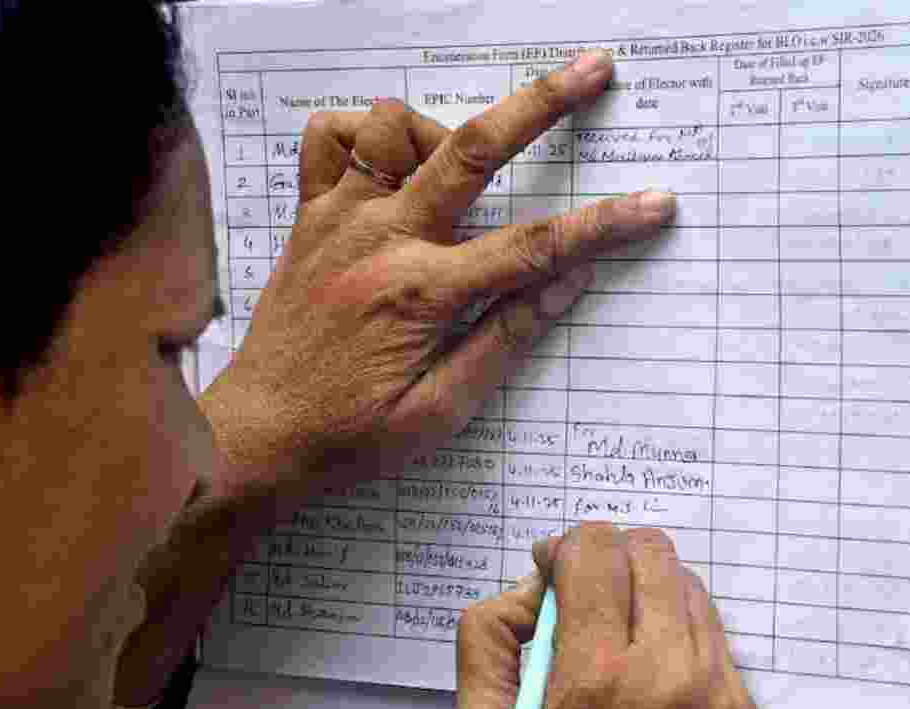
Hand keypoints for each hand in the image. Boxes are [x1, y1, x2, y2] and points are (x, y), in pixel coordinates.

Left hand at [203, 50, 674, 497]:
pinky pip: (331, 138)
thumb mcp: (440, 411)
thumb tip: (570, 282)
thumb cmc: (349, 436)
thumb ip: (505, 338)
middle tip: (594, 71)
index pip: (534, 247)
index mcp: (421, 294)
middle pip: (473, 149)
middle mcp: (379, 240)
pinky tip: (392, 170)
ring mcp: (337, 219)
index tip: (654, 204)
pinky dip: (366, 136)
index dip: (605, 224)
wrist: (255, 436)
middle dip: (543, 104)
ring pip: (395, 127)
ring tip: (461, 171)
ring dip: (441, 132)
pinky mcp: (308, 216)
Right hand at [455, 523, 768, 708]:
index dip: (564, 550)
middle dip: (608, 561)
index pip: (594, 551)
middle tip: (582, 598)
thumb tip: (531, 586)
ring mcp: (719, 699)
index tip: (552, 571)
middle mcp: (668, 680)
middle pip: (649, 553)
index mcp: (595, 683)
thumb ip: (487, 639)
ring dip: (648, 595)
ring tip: (616, 641)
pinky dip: (679, 639)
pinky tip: (648, 680)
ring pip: (689, 587)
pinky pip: (715, 639)